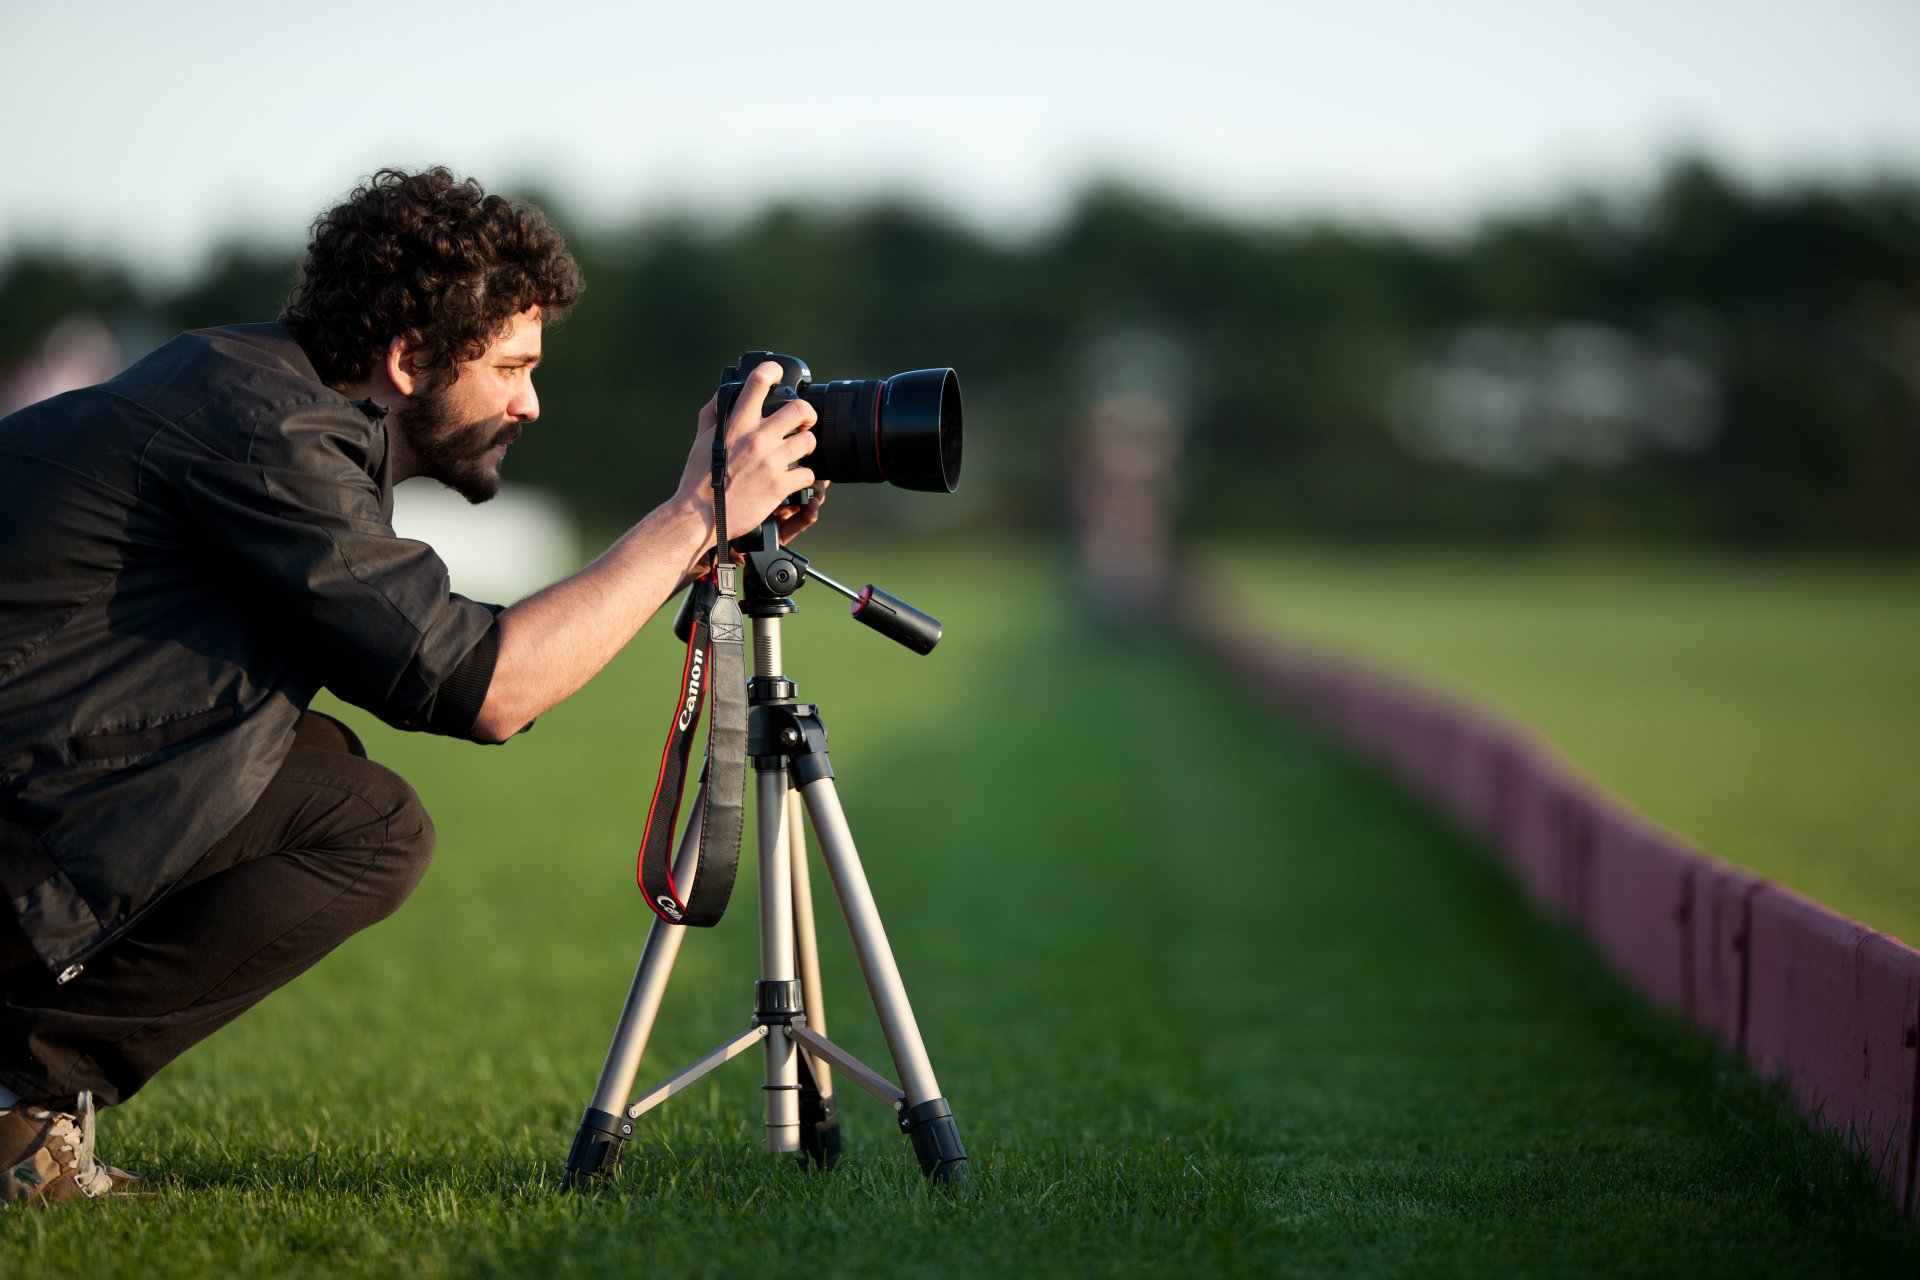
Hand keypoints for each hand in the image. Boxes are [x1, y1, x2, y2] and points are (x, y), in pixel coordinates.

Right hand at [675, 361, 818, 549]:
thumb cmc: (698, 479)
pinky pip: (808, 474)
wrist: (700, 516)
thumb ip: (713, 414)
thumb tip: (722, 396)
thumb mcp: (702, 440)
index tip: (777, 374)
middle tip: (804, 423)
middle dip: (806, 414)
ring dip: (806, 446)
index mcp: (737, 423)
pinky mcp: (779, 486)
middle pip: (799, 409)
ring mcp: (770, 462)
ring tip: (799, 453)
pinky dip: (804, 477)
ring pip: (809, 441)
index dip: (772, 371)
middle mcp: (756, 438)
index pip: (758, 381)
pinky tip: (795, 479)